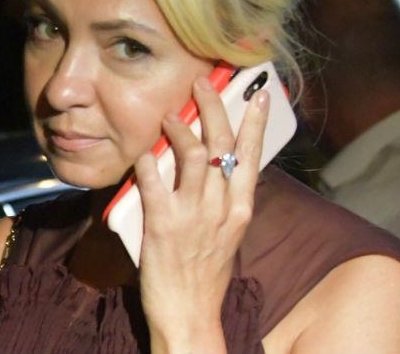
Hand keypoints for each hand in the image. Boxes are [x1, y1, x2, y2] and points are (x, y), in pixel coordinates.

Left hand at [134, 76, 268, 353]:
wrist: (189, 314)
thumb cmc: (206, 274)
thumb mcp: (227, 233)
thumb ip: (222, 200)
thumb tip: (212, 166)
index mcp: (241, 209)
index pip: (251, 155)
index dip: (254, 122)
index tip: (257, 95)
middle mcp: (222, 207)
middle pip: (222, 144)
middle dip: (212, 107)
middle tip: (200, 84)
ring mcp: (193, 214)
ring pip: (192, 155)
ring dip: (180, 128)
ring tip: (168, 114)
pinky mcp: (163, 224)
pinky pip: (154, 181)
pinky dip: (146, 161)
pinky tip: (142, 151)